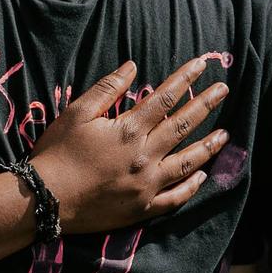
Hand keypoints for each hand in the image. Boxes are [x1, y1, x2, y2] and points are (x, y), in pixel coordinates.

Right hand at [31, 58, 230, 233]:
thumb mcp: (76, 112)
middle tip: (224, 91)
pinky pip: (176, 197)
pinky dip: (192, 186)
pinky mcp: (143, 207)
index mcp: (129, 130)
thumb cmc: (57, 152)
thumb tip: (132, 66)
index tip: (202, 65)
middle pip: (182, 126)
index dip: (185, 79)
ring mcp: (147, 184)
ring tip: (225, 134)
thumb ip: (107, 89)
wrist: (46, 199)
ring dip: (208, 146)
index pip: (165, 98)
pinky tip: (203, 175)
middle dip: (205, 105)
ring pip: (188, 162)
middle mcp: (145, 156)